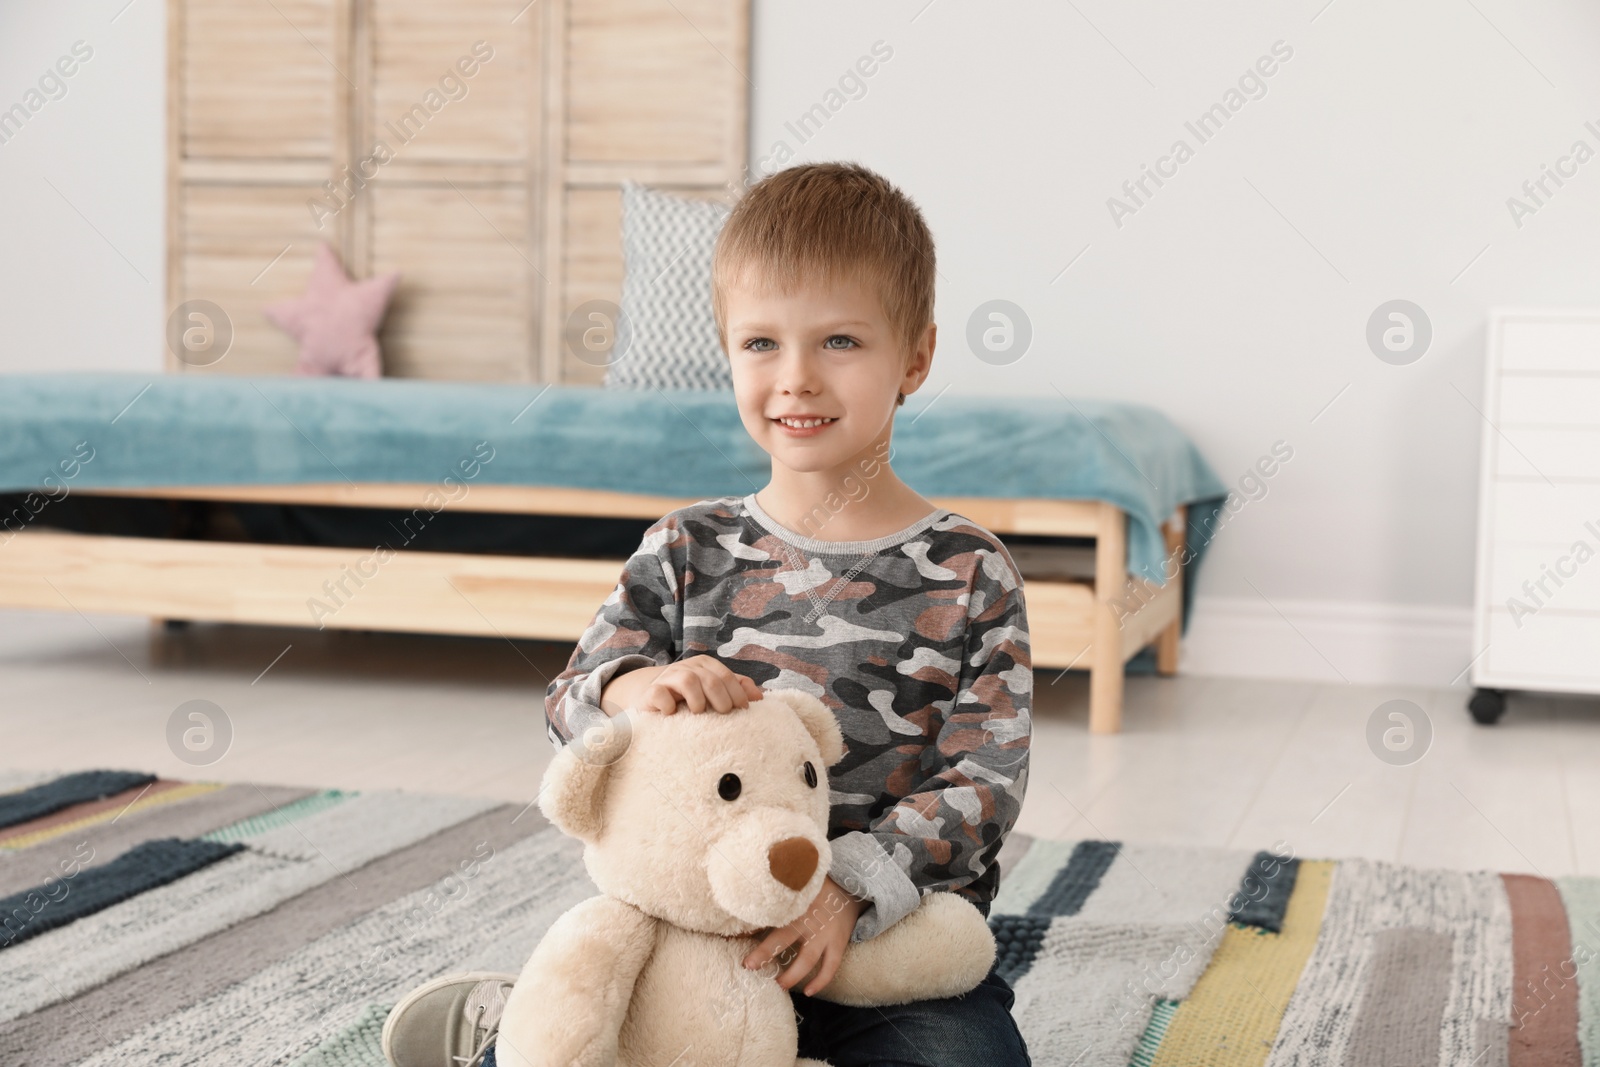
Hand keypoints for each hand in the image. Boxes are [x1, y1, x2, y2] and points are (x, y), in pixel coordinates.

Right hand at [601, 654, 762, 716]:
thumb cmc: (689, 695)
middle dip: (721, 698)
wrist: (652, 696)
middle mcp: (687, 667)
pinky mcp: (651, 692)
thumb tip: (760, 697)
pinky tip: (673, 713)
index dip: (737, 693)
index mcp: (704, 665)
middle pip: (710, 679)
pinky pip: (660, 694)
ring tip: (699, 712)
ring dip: (698, 699)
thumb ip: (737, 688)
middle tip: (724, 713)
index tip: (743, 710)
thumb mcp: (713, 688)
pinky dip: (669, 705)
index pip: (725, 675)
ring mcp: (668, 678)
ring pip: (687, 680)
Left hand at [742, 875, 865, 995]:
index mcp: (796, 904)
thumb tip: (749, 916)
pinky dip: (820, 981)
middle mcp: (810, 919)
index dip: (754, 927)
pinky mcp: (839, 943)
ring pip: (808, 958)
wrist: (851, 889)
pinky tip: (809, 992)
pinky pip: (831, 966)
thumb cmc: (817, 890)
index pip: (772, 918)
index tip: (742, 942)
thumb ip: (779, 902)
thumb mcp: (798, 890)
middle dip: (766, 953)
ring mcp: (825, 934)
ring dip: (792, 974)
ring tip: (779, 985)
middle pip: (784, 937)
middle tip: (750, 967)